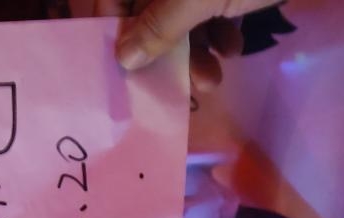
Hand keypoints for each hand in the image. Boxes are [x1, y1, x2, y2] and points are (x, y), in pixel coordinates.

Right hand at [94, 0, 281, 89]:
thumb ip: (158, 26)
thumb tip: (122, 59)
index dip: (110, 29)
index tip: (122, 69)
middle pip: (142, 7)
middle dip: (161, 50)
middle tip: (178, 84)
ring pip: (174, 11)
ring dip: (191, 49)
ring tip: (213, 76)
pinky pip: (202, 4)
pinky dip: (215, 30)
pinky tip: (233, 47)